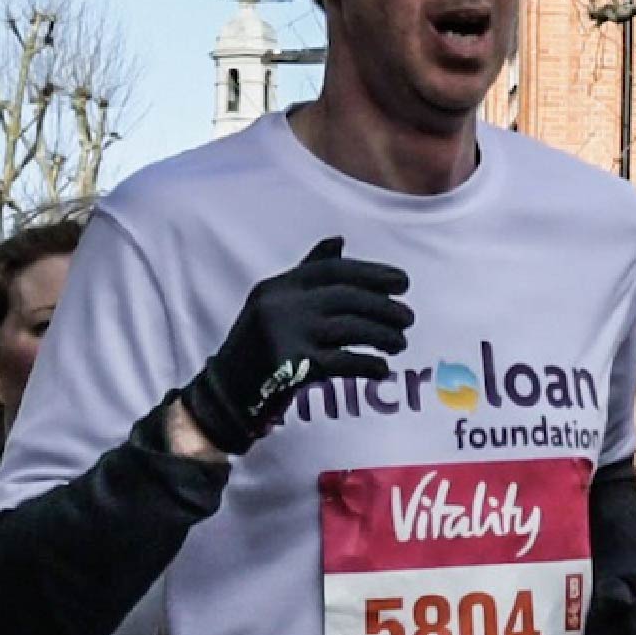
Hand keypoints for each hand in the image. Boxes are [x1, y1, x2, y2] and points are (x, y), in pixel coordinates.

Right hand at [180, 236, 412, 453]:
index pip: (333, 271)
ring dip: (382, 335)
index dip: (371, 273)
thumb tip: (339, 242)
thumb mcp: (275, 303)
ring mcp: (287, 336)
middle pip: (347, 298)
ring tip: (400, 342)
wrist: (227, 392)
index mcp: (279, 286)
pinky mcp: (294, 368)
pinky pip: (343, 362)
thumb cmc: (258, 347)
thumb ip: (307, 274)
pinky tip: (383, 368)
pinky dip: (368, 364)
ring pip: (350, 329)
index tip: (402, 282)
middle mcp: (282, 306)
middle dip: (384, 307)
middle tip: (408, 318)